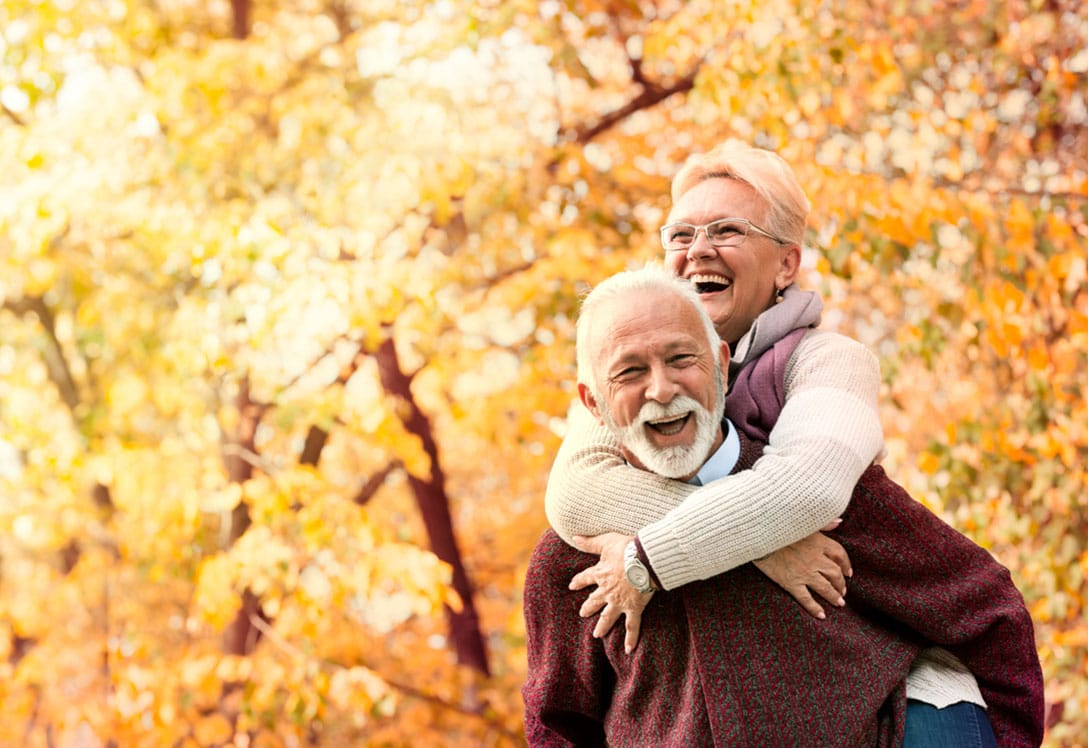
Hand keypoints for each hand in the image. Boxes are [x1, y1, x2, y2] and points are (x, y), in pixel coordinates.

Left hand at [569, 532, 653, 652]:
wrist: (645, 561)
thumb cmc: (626, 549)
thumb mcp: (606, 542)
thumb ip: (590, 542)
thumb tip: (573, 536)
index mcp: (600, 574)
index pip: (585, 578)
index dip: (579, 582)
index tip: (572, 586)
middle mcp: (607, 591)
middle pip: (594, 601)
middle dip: (588, 607)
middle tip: (583, 613)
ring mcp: (619, 602)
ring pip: (608, 617)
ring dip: (602, 626)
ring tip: (597, 634)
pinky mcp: (633, 609)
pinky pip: (631, 627)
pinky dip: (630, 639)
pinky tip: (628, 650)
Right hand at [753, 523, 851, 618]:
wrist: (758, 537)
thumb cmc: (778, 526)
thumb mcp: (803, 521)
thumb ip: (823, 522)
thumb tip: (839, 521)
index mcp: (818, 542)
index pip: (839, 554)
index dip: (846, 564)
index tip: (848, 572)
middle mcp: (815, 559)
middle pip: (835, 574)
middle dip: (841, 583)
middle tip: (843, 591)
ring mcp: (804, 572)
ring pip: (825, 588)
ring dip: (834, 596)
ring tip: (839, 603)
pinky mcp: (791, 582)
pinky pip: (806, 599)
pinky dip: (815, 608)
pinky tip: (821, 615)